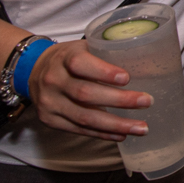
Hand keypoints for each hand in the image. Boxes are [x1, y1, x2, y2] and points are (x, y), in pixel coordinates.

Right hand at [27, 40, 152, 141]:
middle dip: (119, 100)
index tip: (127, 78)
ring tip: (141, 128)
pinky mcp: (50, 120)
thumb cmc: (69, 57)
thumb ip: (108, 53)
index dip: (103, 72)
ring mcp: (50, 103)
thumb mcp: (84, 47)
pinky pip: (79, 129)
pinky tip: (121, 135)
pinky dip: (102, 133)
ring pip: (84, 117)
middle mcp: (54, 81)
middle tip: (147, 102)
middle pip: (86, 94)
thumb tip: (150, 63)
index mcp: (64, 58)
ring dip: (116, 124)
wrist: (33, 70)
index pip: (80, 64)